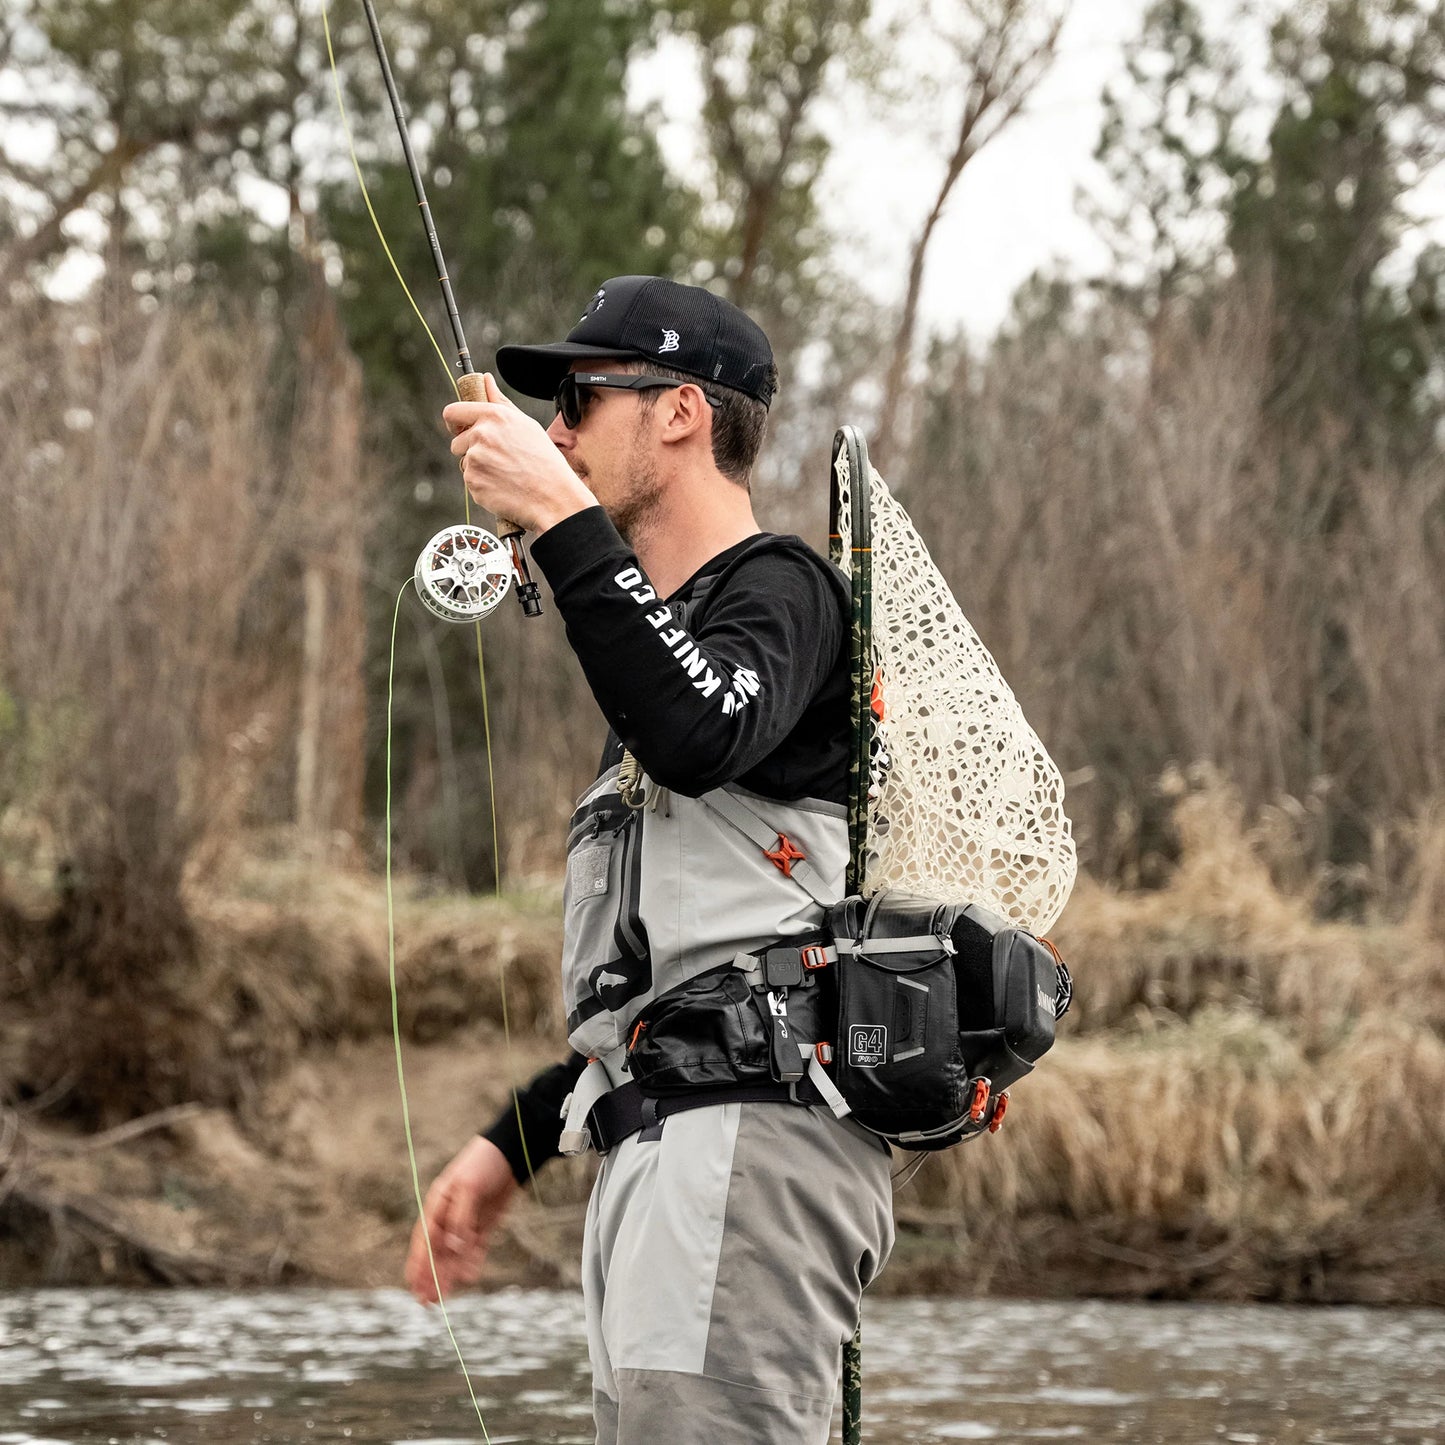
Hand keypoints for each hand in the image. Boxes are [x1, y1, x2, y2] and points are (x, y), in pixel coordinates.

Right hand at [404, 1135, 519, 1305]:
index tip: (413, 1284)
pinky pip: (475, 1248)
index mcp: (437, 1204)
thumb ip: (461, 1218)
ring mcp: (466, 1221)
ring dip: (449, 1275)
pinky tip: (469, 1277)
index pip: (424, 1239)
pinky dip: (471, 1262)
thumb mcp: (469, 1187)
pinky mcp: (483, 1224)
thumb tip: (454, 1249)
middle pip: (437, 1251)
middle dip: (431, 1276)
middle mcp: (449, 1216)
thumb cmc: (483, 1163)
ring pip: (454, 1254)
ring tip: (443, 1298)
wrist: (511, 1152)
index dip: (419, 1263)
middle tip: (426, 1302)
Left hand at [444, 373, 593, 533]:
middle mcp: (481, 435)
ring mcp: (475, 459)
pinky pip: (470, 482)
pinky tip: (503, 486)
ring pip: (465, 464)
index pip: (453, 412)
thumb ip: (500, 402)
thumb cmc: (545, 461)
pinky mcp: (473, 482)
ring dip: (479, 469)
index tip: (460, 429)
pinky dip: (483, 485)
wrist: (553, 496)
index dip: (454, 423)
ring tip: (505, 474)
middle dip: (470, 450)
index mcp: (494, 416)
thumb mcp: (526, 425)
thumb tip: (485, 380)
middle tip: (497, 460)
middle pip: (457, 442)